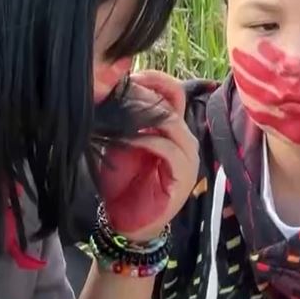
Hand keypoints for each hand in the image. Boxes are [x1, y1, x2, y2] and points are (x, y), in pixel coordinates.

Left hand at [93, 71, 198, 241]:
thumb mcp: (121, 143)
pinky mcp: (184, 176)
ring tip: (119, 114)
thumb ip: (124, 119)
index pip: (174, 92)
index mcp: (174, 130)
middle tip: (117, 94)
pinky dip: (144, 140)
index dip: (155, 79)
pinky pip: (166, 148)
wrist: (128, 223)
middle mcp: (186, 140)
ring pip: (172, 124)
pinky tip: (124, 140)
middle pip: (172, 104)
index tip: (129, 75)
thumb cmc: (123, 184)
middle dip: (143, 96)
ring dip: (143, 116)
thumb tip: (110, 87)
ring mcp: (189, 159)